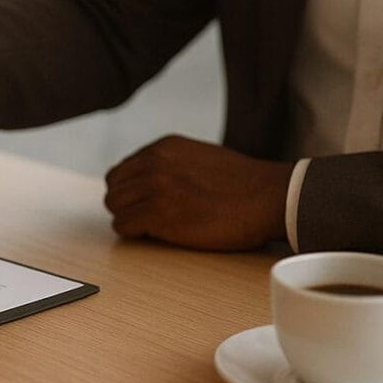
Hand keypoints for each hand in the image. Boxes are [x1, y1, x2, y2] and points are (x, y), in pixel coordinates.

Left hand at [104, 135, 287, 250]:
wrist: (268, 197)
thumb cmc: (242, 184)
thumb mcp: (199, 157)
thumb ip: (171, 164)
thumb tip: (148, 181)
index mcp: (163, 147)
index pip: (121, 171)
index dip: (130, 192)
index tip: (143, 205)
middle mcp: (154, 162)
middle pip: (114, 189)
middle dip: (126, 206)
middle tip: (146, 220)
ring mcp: (155, 186)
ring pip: (115, 207)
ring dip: (130, 220)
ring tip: (154, 228)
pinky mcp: (159, 213)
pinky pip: (124, 226)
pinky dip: (134, 233)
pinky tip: (156, 235)